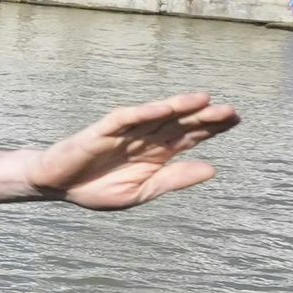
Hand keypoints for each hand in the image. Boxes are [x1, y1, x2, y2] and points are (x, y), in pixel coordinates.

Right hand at [26, 92, 239, 209]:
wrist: (57, 186)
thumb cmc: (96, 188)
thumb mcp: (141, 192)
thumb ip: (174, 179)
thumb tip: (212, 169)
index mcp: (156, 154)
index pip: (189, 136)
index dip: (212, 128)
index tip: (236, 120)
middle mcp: (145, 138)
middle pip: (179, 122)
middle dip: (204, 116)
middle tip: (231, 111)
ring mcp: (125, 132)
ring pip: (157, 115)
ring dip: (180, 107)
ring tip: (204, 100)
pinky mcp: (102, 130)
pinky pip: (126, 118)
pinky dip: (144, 112)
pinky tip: (163, 108)